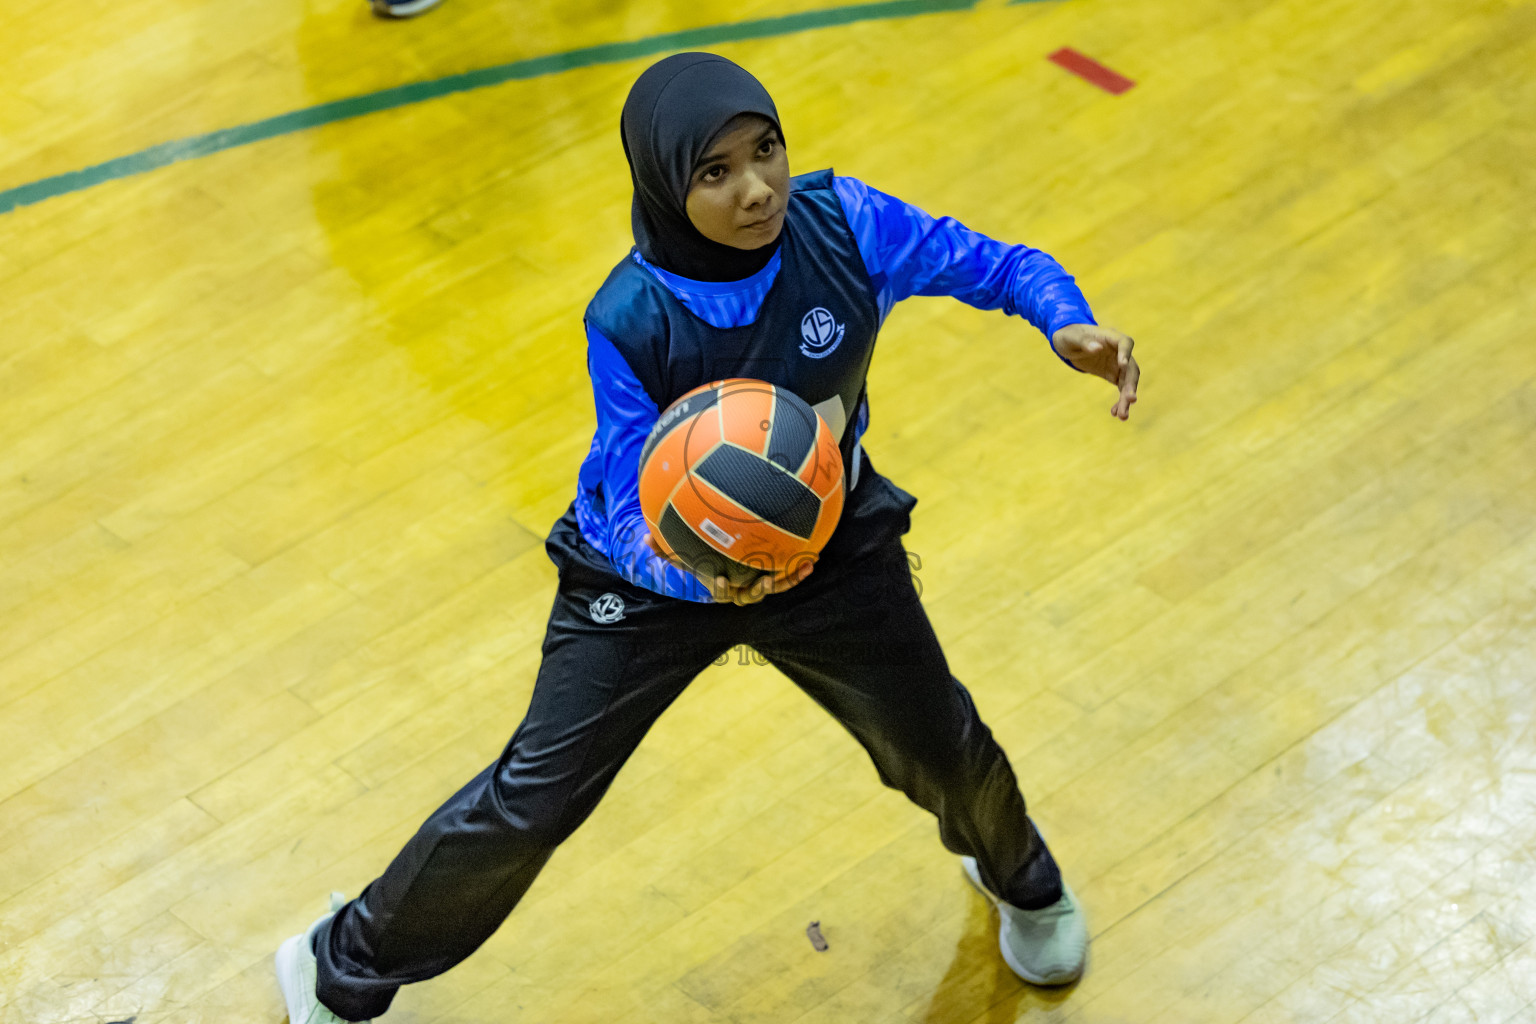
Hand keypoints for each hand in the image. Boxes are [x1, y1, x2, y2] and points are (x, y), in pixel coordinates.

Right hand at [645, 533, 814, 604]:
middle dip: (760, 590)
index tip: (721, 580)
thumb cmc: (697, 556)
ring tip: (806, 567)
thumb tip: (645, 538)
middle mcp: (740, 590)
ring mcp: (758, 584)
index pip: (720, 593)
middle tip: (766, 581)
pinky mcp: (772, 575)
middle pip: (751, 596)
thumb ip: (664, 547)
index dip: (721, 588)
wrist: (717, 562)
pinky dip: (798, 569)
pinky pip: (786, 576)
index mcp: (720, 586)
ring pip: (775, 587)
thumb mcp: (681, 551)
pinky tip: (813, 558)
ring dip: (790, 579)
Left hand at [1051, 323, 1139, 420]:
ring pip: (1128, 382)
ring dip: (1126, 399)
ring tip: (1123, 416)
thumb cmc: (1069, 335)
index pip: (1125, 342)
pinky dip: (1119, 401)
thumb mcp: (1071, 338)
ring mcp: (1118, 364)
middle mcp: (1119, 351)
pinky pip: (1121, 389)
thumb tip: (1097, 348)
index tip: (1123, 364)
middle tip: (1131, 400)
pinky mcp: (1114, 374)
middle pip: (1130, 368)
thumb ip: (1084, 342)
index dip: (1126, 353)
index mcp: (1111, 337)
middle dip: (1131, 385)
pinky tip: (1114, 414)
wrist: (1069, 342)